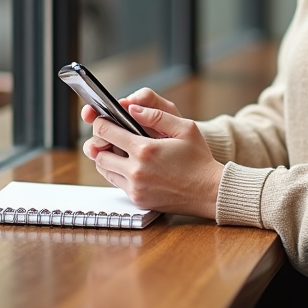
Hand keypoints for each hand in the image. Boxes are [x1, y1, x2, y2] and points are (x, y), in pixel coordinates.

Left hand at [82, 89, 222, 220]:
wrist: (208, 192)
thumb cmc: (199, 159)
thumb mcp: (185, 128)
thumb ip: (157, 115)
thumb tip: (132, 108)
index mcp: (145, 149)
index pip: (106, 132)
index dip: (100, 122)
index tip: (102, 119)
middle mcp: (136, 170)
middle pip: (99, 152)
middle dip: (101, 141)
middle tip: (110, 135)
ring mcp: (135, 187)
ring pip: (104, 169)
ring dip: (107, 157)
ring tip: (119, 149)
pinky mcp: (137, 199)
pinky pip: (116, 183)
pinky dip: (117, 172)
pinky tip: (129, 165)